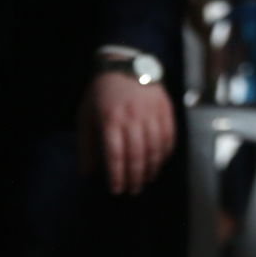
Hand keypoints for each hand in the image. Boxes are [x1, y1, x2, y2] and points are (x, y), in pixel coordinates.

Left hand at [77, 71, 175, 195]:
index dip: (117, 175)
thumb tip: (87, 173)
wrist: (125, 65)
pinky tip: (160, 162)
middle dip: (135, 176)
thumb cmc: (102, 94)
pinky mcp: (165, 108)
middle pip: (137, 154)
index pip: (115, 154)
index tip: (117, 190)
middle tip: (134, 190)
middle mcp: (132, 117)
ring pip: (155, 147)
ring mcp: (151, 112)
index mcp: (110, 119)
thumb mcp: (86, 116)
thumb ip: (86, 145)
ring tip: (147, 179)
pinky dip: (166, 152)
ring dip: (152, 167)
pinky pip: (169, 135)